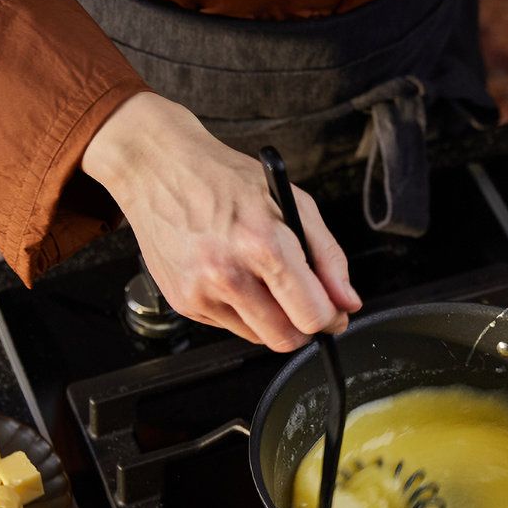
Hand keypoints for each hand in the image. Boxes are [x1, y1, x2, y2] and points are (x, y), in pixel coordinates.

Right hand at [82, 93, 360, 348]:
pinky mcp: (182, 302)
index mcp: (264, 244)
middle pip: (286, 338)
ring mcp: (201, 292)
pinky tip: (234, 277)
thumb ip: (328, 256)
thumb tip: (347, 301)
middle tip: (305, 304)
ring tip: (264, 280)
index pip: (312, 314)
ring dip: (272, 319)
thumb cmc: (225, 179)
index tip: (333, 313)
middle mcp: (228, 273)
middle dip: (304, 326)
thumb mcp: (293, 202)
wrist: (160, 169)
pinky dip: (241, 310)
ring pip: (259, 337)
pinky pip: (228, 326)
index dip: (331, 318)